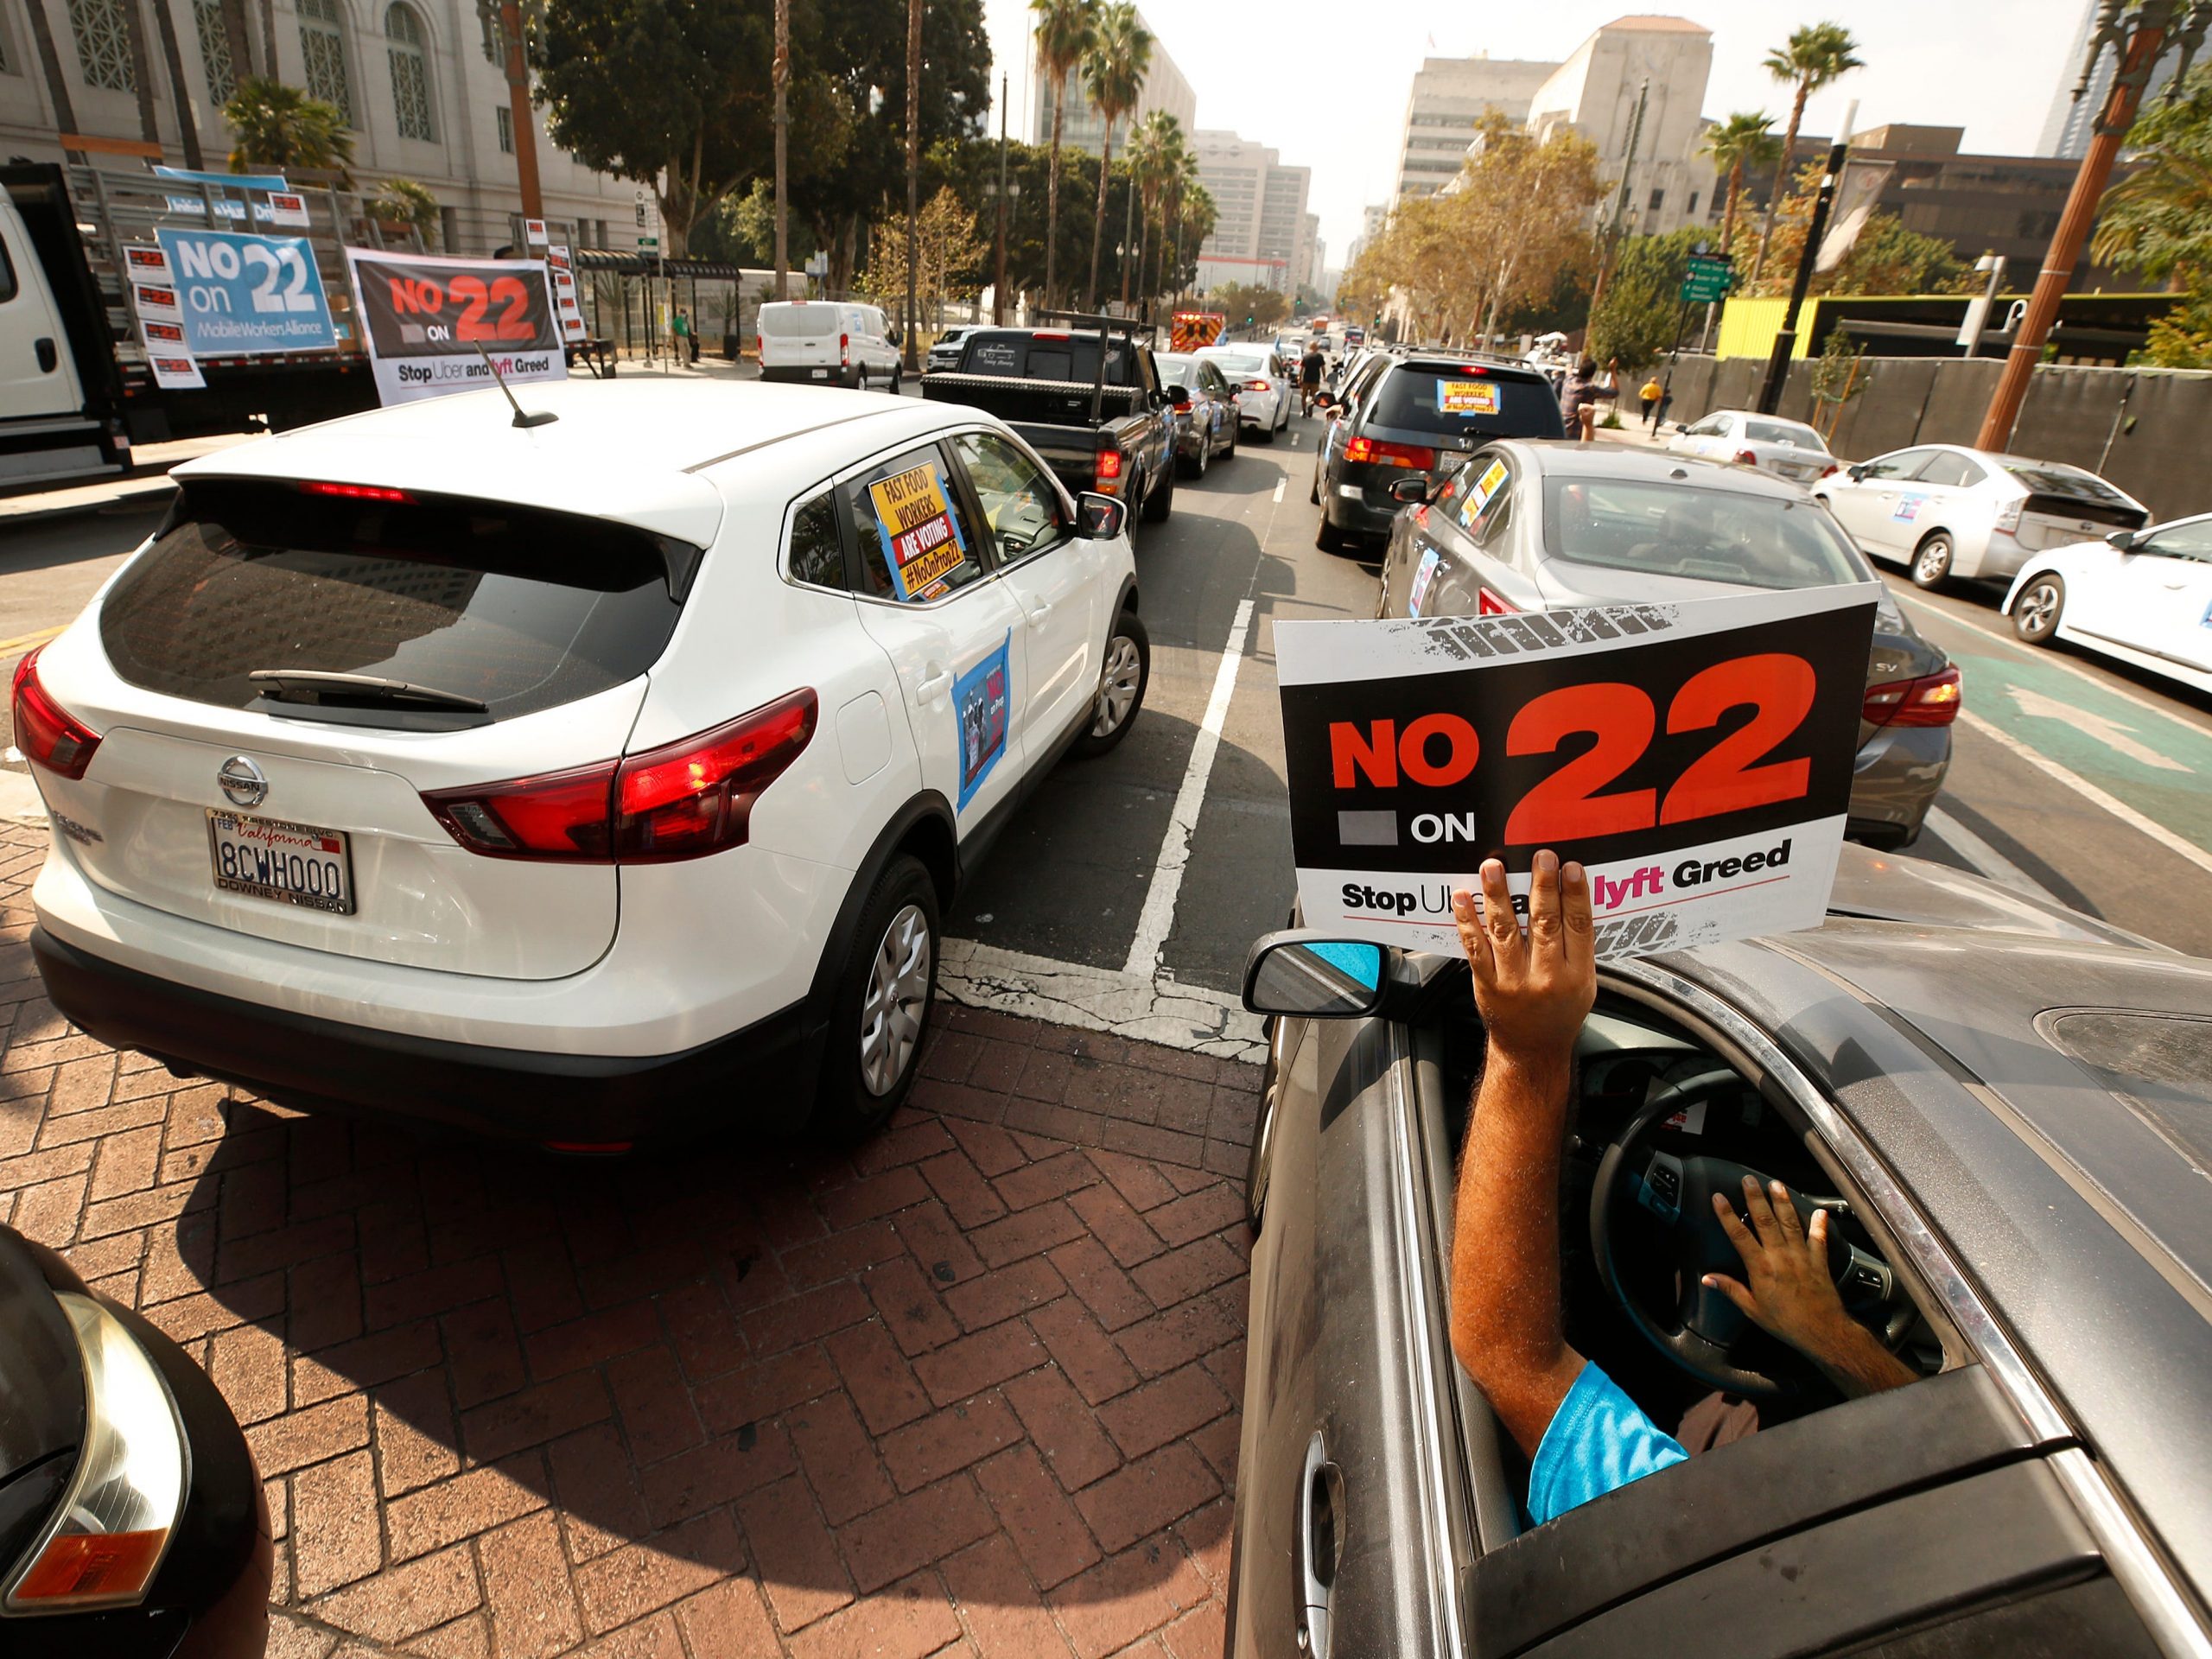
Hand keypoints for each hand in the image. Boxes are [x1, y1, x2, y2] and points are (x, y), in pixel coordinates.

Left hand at [1451, 852, 1594, 1074]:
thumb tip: (1573, 900)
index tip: (1571, 868)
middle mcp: (1546, 977)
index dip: (1576, 896)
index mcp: (1576, 975)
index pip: (1579, 927)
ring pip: (1505, 931)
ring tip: (1493, 867)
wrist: (1530, 1049)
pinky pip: (1475, 948)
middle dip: (1542, 887)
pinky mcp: (1486, 983)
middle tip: (1540, 858)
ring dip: (1498, 895)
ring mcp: (1513, 981)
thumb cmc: (1559, 1014)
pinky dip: (1467, 921)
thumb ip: (1579, 947)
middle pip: (1544, 924)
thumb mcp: (1585, 985)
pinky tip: (1462, 899)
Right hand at [1704, 1176, 1917, 1395]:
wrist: (1822, 1331)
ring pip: (1789, 1223)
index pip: (1739, 1235)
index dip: (1727, 1214)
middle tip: (1749, 1180)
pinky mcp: (1819, 1261)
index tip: (1719, 1197)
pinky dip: (1819, 1224)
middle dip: (1755, 1197)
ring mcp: (1801, 1256)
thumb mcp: (1752, 1309)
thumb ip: (1731, 1289)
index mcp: (1761, 1268)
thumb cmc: (1786, 1323)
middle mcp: (1780, 1257)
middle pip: (1765, 1221)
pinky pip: (1818, 1238)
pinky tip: (1818, 1211)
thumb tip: (1707, 1278)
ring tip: (1776, 1184)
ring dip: (1782, 1202)